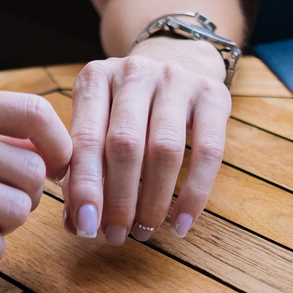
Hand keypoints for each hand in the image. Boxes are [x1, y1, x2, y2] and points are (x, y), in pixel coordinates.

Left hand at [64, 42, 230, 244]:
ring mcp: (176, 80)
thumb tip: (79, 224)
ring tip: (144, 232)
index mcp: (95, 78)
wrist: (176, 57)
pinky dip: (194, 194)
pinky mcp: (213, 95)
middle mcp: (134, 73)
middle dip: (119, 199)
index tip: (86, 226)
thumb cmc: (127, 106)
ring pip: (164, 149)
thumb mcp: (98, 120)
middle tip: (116, 236)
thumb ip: (83, 167)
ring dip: (153, 200)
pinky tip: (181, 224)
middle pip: (125, 144)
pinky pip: (208, 151)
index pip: (86, 138)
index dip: (85, 186)